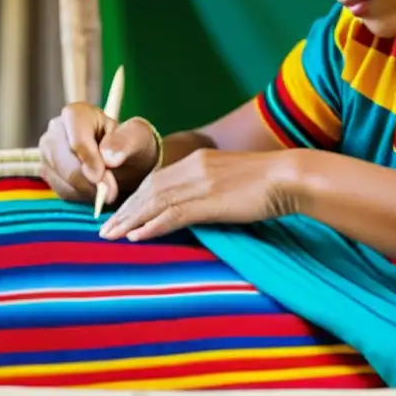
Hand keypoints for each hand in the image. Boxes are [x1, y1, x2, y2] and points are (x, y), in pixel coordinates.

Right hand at [38, 103, 160, 205]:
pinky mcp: (48, 171)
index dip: (89, 161)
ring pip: (62, 179)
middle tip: (111, 193)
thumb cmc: (130, 144)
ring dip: (87, 190)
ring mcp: (47, 151)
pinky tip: (96, 190)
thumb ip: (124, 143)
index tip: (103, 177)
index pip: (76, 141)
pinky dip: (81, 196)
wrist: (126, 158)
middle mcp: (55, 129)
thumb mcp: (137, 138)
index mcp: (76, 113)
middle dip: (89, 181)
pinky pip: (62, 190)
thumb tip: (108, 158)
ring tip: (108, 189)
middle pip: (64, 162)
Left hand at [98, 148, 299, 241]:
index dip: (134, 197)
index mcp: (198, 159)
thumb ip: (209, 188)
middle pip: (149, 189)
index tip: (119, 213)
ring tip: (112, 236)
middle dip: (125, 210)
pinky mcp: (211, 199)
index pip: (156, 179)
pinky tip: (138, 236)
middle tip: (105, 229)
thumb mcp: (230, 180)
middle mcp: (194, 166)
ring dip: (131, 219)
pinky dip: (153, 225)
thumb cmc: (267, 182)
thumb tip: (194, 208)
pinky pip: (174, 214)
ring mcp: (201, 182)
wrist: (289, 177)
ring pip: (155, 201)